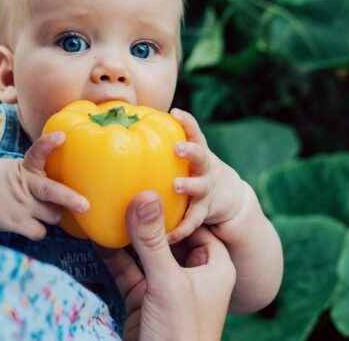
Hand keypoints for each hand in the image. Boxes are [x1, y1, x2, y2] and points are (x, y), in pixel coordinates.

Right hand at [0, 131, 89, 239]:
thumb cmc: (2, 180)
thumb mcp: (18, 168)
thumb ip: (39, 171)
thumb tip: (71, 177)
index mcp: (25, 168)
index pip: (37, 152)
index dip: (48, 144)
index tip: (61, 136)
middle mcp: (24, 185)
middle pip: (50, 191)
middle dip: (69, 198)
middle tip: (85, 205)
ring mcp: (20, 205)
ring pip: (53, 215)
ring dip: (54, 215)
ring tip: (44, 210)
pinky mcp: (14, 222)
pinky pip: (40, 232)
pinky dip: (40, 230)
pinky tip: (32, 224)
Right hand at [99, 191, 235, 340]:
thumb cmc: (181, 333)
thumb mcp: (168, 282)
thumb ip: (154, 241)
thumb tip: (146, 194)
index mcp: (214, 266)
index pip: (197, 223)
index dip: (179, 202)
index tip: (158, 176)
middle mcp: (192, 273)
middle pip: (168, 235)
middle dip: (147, 215)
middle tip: (126, 184)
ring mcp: (166, 287)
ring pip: (144, 252)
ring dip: (126, 233)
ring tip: (107, 203)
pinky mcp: (143, 300)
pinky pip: (127, 271)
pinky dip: (112, 256)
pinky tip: (97, 235)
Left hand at [166, 109, 249, 243]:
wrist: (226, 197)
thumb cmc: (191, 171)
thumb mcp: (184, 158)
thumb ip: (161, 149)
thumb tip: (122, 131)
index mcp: (196, 152)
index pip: (194, 132)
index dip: (187, 122)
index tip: (175, 112)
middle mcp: (204, 168)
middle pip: (200, 155)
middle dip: (189, 150)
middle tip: (176, 148)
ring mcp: (206, 189)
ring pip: (199, 186)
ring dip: (189, 185)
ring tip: (176, 185)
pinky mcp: (205, 211)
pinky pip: (193, 221)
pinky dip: (181, 228)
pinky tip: (168, 236)